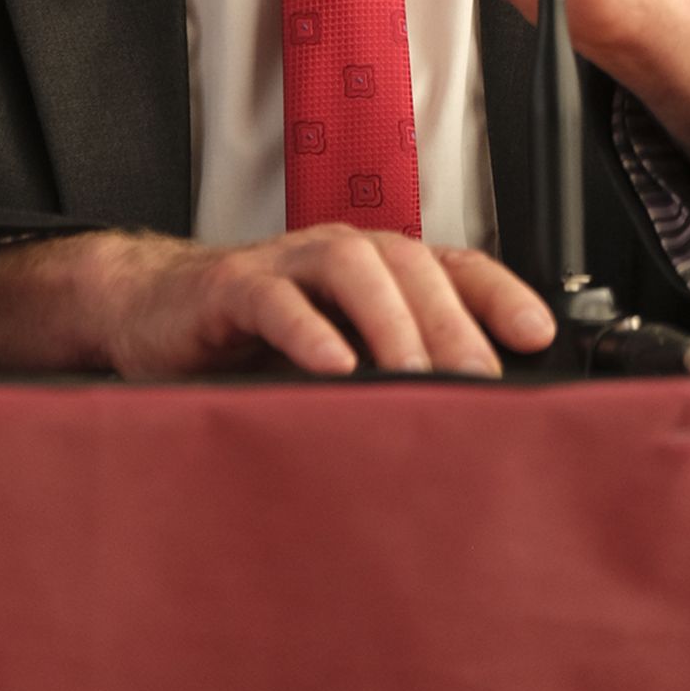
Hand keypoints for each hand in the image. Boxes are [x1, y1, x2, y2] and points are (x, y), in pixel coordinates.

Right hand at [0, 225, 557, 380]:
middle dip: (451, 321)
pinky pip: (275, 298)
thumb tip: (464, 437)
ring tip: (414, 375)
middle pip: (411, 264)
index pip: (451, 264)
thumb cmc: (252, 342)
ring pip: (353, 266)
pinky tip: (332, 367)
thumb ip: (389, 382)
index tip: (538, 337)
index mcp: (373, 270)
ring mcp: (284, 264)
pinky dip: (308, 330)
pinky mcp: (229, 288)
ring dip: (391, 320)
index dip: (497, 293)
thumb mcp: (336, 360)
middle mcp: (336, 253)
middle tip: (478, 385)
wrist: (151, 314)